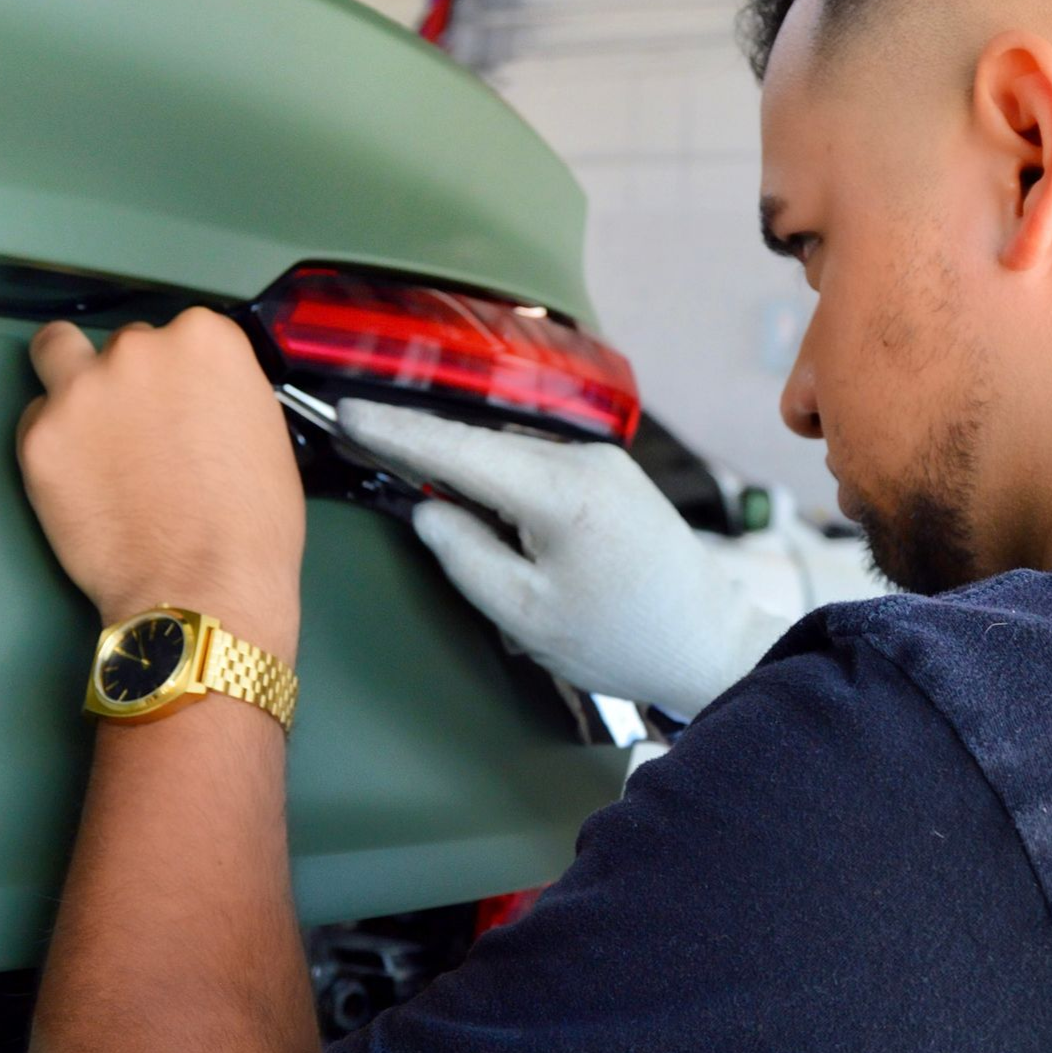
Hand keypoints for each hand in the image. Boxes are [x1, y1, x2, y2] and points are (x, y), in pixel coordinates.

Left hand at [17, 309, 304, 661]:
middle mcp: (141, 349)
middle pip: (127, 345)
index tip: (183, 404)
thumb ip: (224, 397)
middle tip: (145, 436)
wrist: (207, 589)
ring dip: (75, 384)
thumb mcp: (266, 436)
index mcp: (207, 342)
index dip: (184, 375)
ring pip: (60, 356)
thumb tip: (200, 404)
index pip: (185, 333)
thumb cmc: (250, 530)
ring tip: (95, 436)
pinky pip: (37, 422)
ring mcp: (84, 390)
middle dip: (133, 383)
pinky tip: (85, 485)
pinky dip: (56, 446)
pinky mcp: (40, 437)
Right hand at [336, 400, 789, 718]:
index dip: (396, 431)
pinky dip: (492, 472)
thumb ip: (465, 555)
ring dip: (456, 458)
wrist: (706, 641)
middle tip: (352, 432)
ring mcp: (601, 461)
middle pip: (478, 443)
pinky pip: (532, 462)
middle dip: (417, 439)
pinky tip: (464, 486)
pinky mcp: (608, 473)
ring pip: (505, 451)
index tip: (345, 412)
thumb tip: (426, 507)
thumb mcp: (525, 614)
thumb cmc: (621, 638)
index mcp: (563, 493)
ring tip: (398, 460)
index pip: (460, 449)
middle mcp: (585, 460)